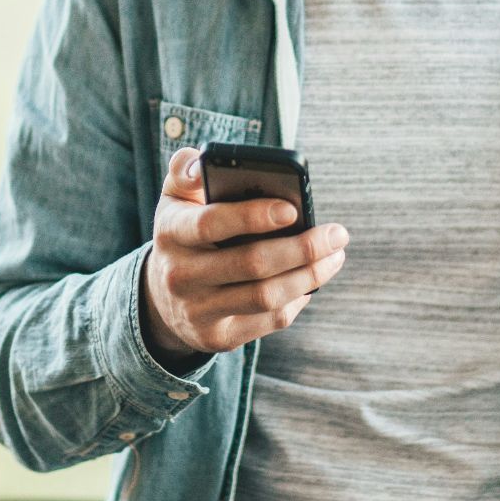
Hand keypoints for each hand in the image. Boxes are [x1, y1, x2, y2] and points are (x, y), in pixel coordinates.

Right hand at [139, 145, 349, 369]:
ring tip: (335, 256)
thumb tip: (204, 163)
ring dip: (309, 275)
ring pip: (266, 296)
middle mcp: (180, 275)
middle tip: (337, 234)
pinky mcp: (217, 337)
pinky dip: (297, 299)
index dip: (252, 216)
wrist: (162, 296)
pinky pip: (268, 320)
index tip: (293, 209)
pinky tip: (312, 281)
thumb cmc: (184, 232)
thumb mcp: (175, 198)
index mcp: (171, 232)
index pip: (211, 223)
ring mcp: (198, 311)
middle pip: (251, 264)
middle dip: (302, 248)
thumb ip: (187, 171)